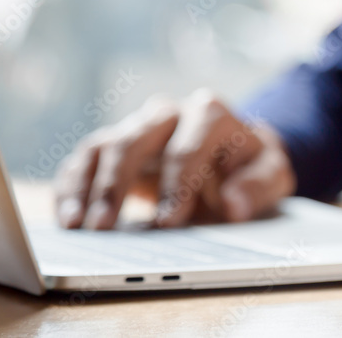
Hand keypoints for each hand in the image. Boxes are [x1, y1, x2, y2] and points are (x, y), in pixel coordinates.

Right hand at [54, 89, 295, 229]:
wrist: (232, 157)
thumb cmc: (250, 166)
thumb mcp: (272, 175)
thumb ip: (259, 186)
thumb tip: (234, 204)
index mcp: (210, 115)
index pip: (188, 147)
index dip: (178, 185)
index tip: (169, 222)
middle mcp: (169, 113)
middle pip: (135, 139)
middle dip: (119, 183)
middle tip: (107, 226)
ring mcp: (137, 127)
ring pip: (105, 146)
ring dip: (90, 187)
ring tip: (81, 227)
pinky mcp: (114, 145)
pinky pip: (84, 160)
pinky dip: (72, 187)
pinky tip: (68, 219)